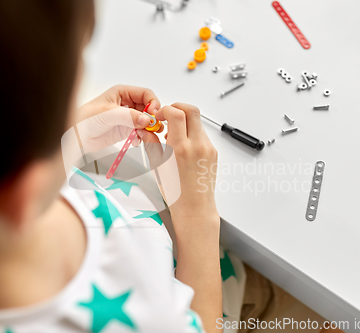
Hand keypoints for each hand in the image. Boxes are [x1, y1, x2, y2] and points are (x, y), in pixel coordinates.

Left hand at [75, 85, 162, 151]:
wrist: (77, 136)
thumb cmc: (86, 118)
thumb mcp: (109, 114)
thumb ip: (129, 116)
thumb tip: (146, 120)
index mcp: (123, 93)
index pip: (146, 94)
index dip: (153, 103)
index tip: (154, 114)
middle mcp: (127, 104)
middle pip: (148, 109)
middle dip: (152, 118)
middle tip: (153, 127)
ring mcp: (127, 118)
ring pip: (146, 122)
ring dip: (148, 129)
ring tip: (144, 135)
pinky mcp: (125, 130)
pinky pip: (140, 133)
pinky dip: (141, 137)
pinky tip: (135, 140)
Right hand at [139, 103, 218, 225]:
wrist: (195, 208)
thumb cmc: (176, 193)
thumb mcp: (158, 166)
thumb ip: (151, 143)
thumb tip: (146, 129)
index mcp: (181, 148)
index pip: (177, 114)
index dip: (166, 109)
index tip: (159, 116)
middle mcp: (197, 146)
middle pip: (192, 111)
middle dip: (178, 108)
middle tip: (167, 117)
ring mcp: (208, 148)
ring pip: (197, 122)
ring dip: (184, 122)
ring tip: (172, 136)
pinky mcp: (213, 152)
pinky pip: (202, 134)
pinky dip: (191, 133)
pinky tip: (182, 146)